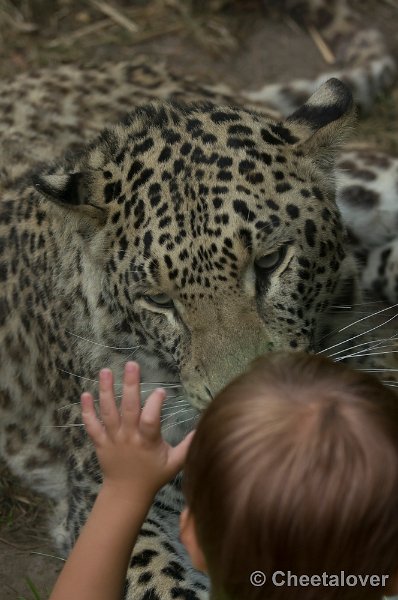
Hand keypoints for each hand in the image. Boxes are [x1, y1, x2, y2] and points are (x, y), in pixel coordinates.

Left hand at [81, 362, 193, 502]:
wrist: (126, 493)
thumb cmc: (153, 475)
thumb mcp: (175, 463)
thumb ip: (188, 445)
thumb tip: (204, 427)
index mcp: (147, 442)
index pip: (151, 420)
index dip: (155, 404)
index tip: (162, 390)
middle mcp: (129, 437)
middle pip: (128, 408)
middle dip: (130, 385)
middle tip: (131, 364)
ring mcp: (112, 439)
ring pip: (108, 412)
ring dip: (106, 390)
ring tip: (105, 370)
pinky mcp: (100, 442)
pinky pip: (91, 425)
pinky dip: (87, 410)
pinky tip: (85, 393)